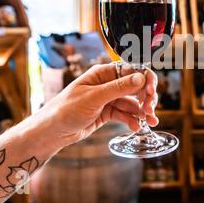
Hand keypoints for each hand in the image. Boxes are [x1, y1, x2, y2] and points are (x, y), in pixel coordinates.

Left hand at [33, 63, 158, 148]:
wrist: (52, 131)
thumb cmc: (65, 110)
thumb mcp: (94, 98)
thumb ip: (118, 88)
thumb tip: (140, 78)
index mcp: (103, 73)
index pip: (131, 71)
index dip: (145, 80)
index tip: (151, 92)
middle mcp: (107, 83)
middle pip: (135, 87)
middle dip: (146, 98)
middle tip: (150, 111)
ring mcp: (108, 98)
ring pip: (132, 102)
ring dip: (142, 111)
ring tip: (150, 121)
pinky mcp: (107, 112)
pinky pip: (125, 113)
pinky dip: (132, 119)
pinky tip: (136, 127)